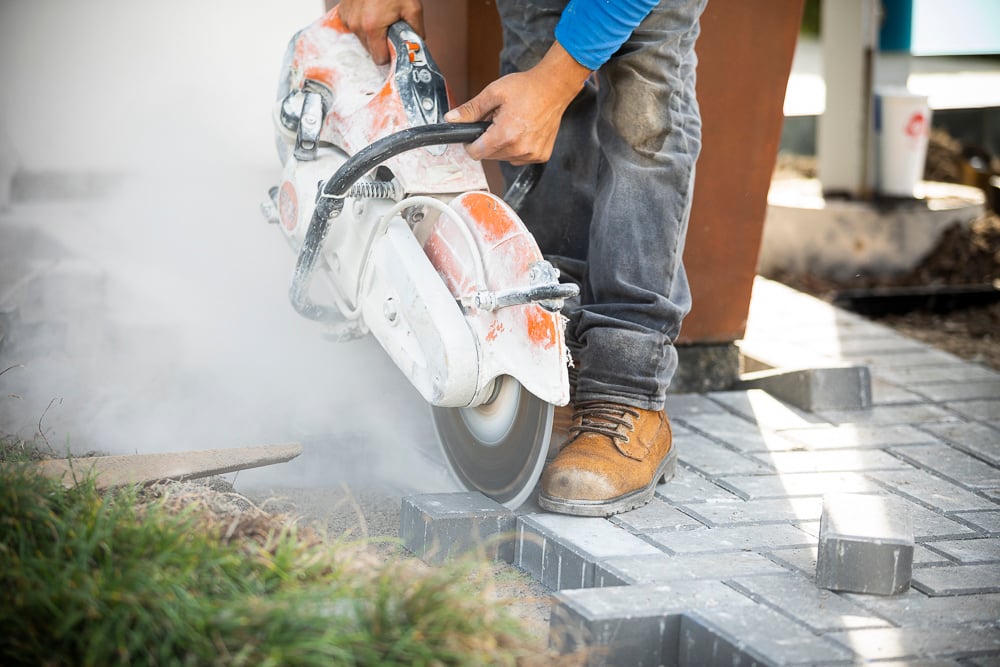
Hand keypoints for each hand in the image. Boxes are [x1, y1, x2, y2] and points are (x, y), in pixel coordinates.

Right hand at [337, 0, 423, 64]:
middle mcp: (356, 25)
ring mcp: (347, 18)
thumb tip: (417, 44)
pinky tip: (371, 14)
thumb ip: (416, 30)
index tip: (395, 48)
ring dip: (372, 34)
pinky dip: (362, 24)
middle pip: (370, 50)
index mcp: (372, 27)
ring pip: (362, 39)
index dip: (390, 55)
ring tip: (381, 18)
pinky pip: (354, 27)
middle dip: (381, 44)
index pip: (380, 58)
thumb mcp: (412, 7)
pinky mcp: (342, 12)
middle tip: (391, 29)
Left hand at [444, 41, 590, 164]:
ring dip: (503, 144)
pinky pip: (520, 158)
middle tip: (497, 120)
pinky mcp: (541, 156)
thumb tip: (451, 119)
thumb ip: (470, 109)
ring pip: (504, 158)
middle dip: (488, 140)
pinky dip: (517, 147)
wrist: (554, 87)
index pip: (476, 153)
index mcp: (506, 134)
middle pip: (490, 156)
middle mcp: (520, 149)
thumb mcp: (493, 93)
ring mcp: (532, 154)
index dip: (470, 144)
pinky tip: (523, 131)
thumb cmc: (527, 88)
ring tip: (512, 123)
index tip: (474, 133)